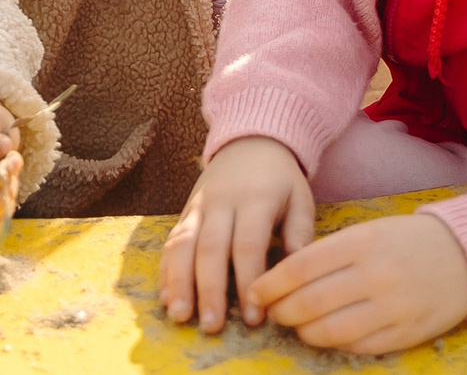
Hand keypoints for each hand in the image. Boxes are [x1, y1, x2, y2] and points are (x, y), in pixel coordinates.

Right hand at [161, 137, 313, 331]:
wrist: (250, 140)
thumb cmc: (280, 179)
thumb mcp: (300, 198)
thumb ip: (299, 234)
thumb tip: (298, 275)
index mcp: (255, 199)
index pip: (248, 244)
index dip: (248, 282)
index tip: (255, 318)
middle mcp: (221, 202)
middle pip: (210, 248)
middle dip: (209, 290)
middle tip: (212, 326)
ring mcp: (198, 206)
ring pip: (182, 245)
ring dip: (178, 282)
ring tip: (180, 316)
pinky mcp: (184, 212)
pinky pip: (170, 242)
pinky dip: (166, 271)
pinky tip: (166, 298)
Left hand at [247, 213, 466, 353]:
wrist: (466, 255)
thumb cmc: (406, 241)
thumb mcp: (368, 231)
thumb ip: (328, 254)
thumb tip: (282, 281)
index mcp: (362, 242)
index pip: (300, 267)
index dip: (270, 284)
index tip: (255, 292)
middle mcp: (376, 275)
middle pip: (309, 303)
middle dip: (281, 312)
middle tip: (271, 312)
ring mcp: (393, 308)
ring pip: (329, 332)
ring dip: (303, 332)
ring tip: (297, 325)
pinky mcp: (406, 334)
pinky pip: (357, 347)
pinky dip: (335, 343)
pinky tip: (328, 334)